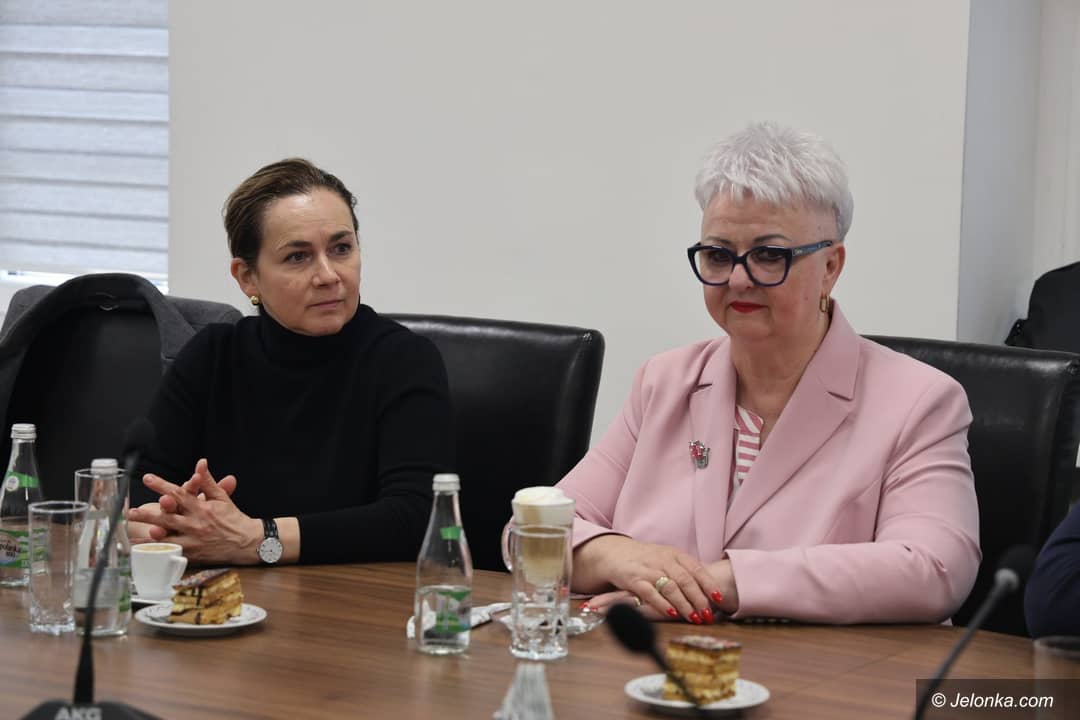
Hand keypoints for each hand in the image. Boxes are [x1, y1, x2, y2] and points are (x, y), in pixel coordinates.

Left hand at [126, 459, 260, 564]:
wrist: (246, 542)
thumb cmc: (233, 518)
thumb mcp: (221, 497)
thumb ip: (207, 481)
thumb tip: (200, 463)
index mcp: (202, 508)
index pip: (179, 493)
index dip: (162, 485)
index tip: (148, 479)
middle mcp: (196, 524)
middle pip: (168, 517)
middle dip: (148, 513)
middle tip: (132, 511)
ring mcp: (194, 541)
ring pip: (167, 537)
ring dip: (148, 534)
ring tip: (132, 532)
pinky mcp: (193, 554)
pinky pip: (172, 552)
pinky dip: (157, 551)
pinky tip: (144, 550)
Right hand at [574, 535, 724, 623]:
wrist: (616, 553)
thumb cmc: (647, 560)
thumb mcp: (668, 559)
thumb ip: (685, 571)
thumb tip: (709, 590)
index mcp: (675, 554)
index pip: (696, 569)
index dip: (709, 584)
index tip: (719, 599)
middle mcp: (663, 560)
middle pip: (685, 580)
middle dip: (699, 599)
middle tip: (708, 614)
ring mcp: (648, 570)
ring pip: (670, 587)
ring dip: (684, 604)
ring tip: (694, 618)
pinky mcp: (634, 580)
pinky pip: (650, 593)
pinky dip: (662, 604)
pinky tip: (671, 614)